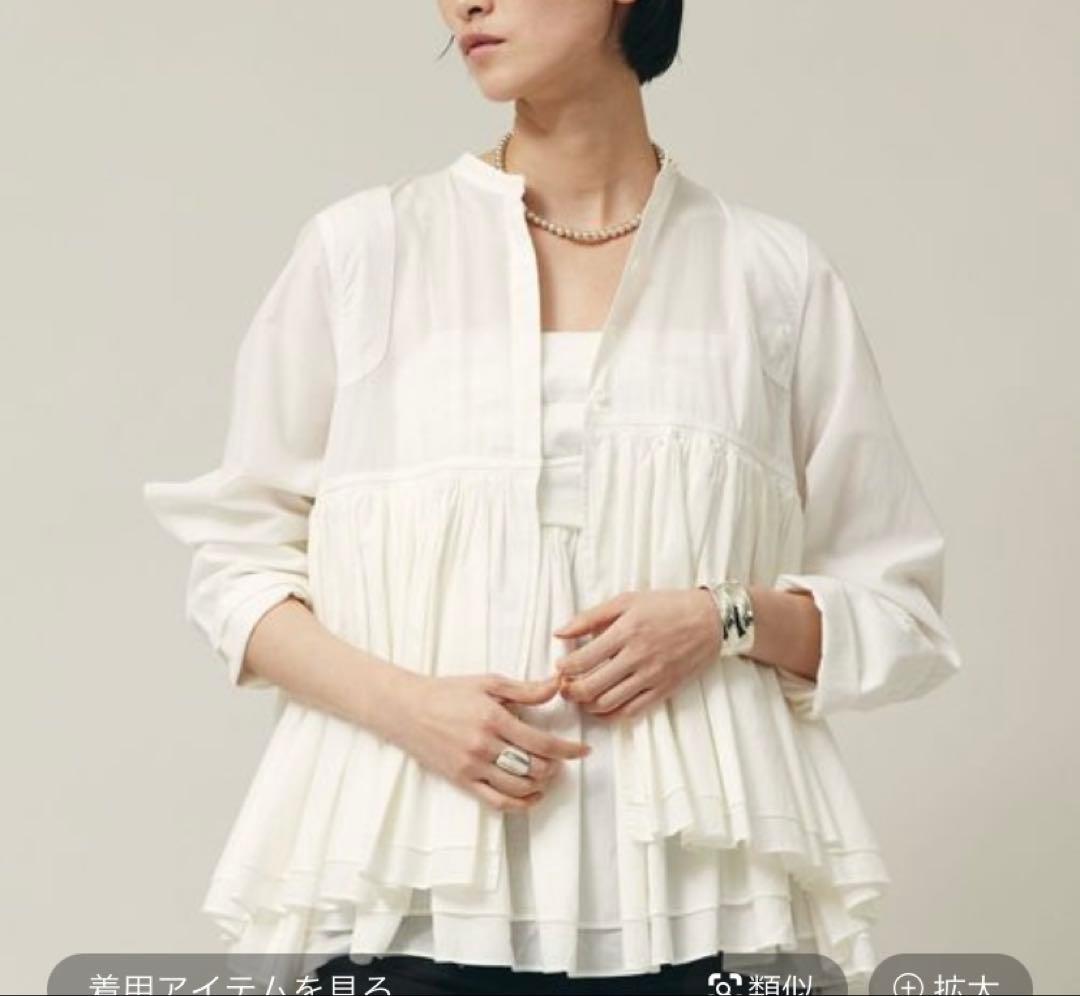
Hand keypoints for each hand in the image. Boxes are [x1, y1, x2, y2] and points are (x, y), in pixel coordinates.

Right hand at [387, 671, 591, 812]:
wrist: (406, 708)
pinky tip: (532, 796)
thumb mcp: (488, 683)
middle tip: (561, 759)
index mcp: (493, 718)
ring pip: (518, 787)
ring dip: (540, 784)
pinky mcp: (462, 781)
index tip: (583, 750)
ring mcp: (472, 767)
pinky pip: (497, 802)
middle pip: (533, 767)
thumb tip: (557, 685)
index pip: (541, 741)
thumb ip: (525, 690)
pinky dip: (520, 804)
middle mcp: (484, 746)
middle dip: (554, 766)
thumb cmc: (448, 691)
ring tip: (546, 774)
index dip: (568, 749)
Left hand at [552, 588, 721, 720]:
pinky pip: (632, 711)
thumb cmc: (667, 606)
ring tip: (582, 696)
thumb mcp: (627, 601)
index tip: (560, 667)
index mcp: (625, 632)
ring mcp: (651, 677)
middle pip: (591, 686)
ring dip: (588, 705)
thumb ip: (591, 617)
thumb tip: (560, 633)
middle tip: (564, 687)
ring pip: (608, 703)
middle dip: (570, 691)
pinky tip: (604, 706)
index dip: (565, 668)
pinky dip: (612, 714)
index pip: (583, 659)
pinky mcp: (664, 690)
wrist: (711, 621)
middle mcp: (637, 657)